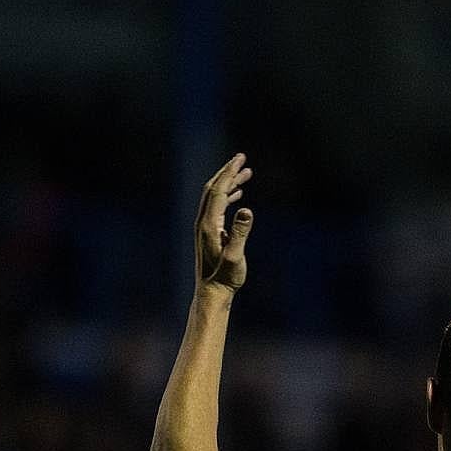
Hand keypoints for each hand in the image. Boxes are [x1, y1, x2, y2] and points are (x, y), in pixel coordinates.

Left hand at [194, 152, 253, 292]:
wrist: (212, 293)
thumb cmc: (226, 278)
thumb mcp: (236, 257)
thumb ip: (241, 232)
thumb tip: (247, 209)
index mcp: (209, 224)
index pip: (219, 191)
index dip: (230, 173)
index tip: (241, 159)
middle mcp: (203, 222)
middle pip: (213, 188)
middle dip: (227, 171)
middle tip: (241, 157)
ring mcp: (205, 227)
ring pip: (215, 196)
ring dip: (229, 182)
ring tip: (246, 172)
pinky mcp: (209, 233)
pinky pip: (217, 207)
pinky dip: (228, 195)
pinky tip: (239, 194)